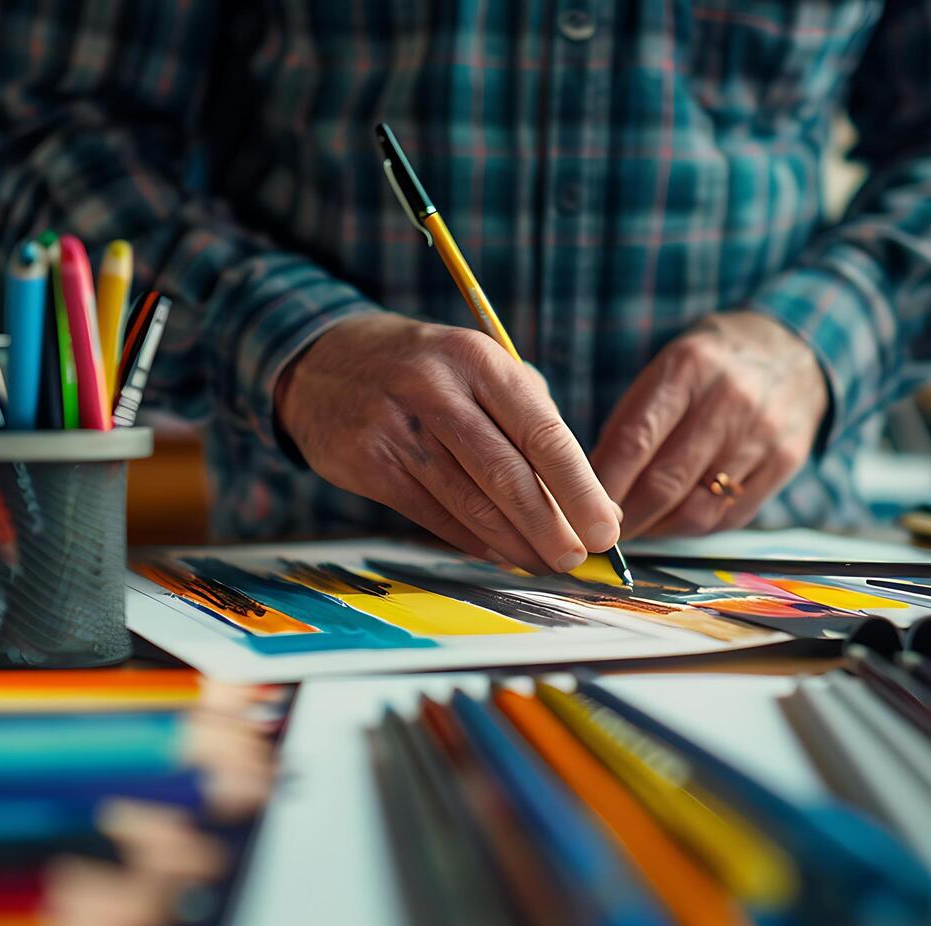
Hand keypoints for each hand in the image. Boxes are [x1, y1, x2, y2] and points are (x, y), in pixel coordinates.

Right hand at [276, 313, 620, 573]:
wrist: (323, 362)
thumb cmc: (424, 370)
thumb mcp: (476, 365)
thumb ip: (529, 418)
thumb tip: (586, 496)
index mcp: (476, 359)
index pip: (541, 431)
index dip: (578, 487)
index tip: (607, 526)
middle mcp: (435, 389)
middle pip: (507, 472)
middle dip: (550, 524)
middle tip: (577, 558)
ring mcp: (396, 428)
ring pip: (469, 501)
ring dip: (514, 542)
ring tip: (544, 562)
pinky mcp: (368, 464)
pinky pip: (432, 515)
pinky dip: (472, 540)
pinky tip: (498, 553)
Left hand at [590, 311, 826, 537]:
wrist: (790, 349)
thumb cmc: (711, 365)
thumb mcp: (667, 368)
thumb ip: (632, 421)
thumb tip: (594, 484)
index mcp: (687, 368)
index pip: (634, 440)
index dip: (604, 485)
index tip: (582, 507)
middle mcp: (728, 400)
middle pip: (664, 483)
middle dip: (626, 517)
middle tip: (603, 531)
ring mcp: (761, 434)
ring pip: (697, 510)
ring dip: (658, 529)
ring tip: (637, 529)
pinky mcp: (785, 461)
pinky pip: (730, 517)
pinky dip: (694, 529)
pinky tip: (674, 523)